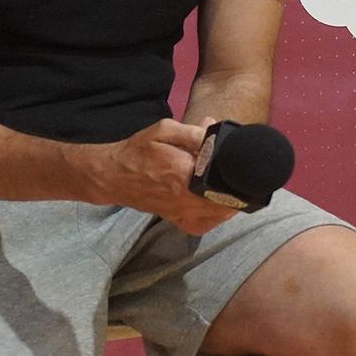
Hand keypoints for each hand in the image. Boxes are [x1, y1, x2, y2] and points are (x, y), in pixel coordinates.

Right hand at [80, 118, 233, 235]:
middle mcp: (184, 198)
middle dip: (238, 187)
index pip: (224, 179)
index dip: (239, 172)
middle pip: (227, 200)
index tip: (243, 161)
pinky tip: (217, 203)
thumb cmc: (139, 151)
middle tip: (241, 173)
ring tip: (232, 186)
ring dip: (231, 201)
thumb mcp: (165, 131)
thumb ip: (194, 132)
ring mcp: (181, 212)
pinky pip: (202, 225)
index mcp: (184, 173)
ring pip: (218, 215)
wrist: (112, 176)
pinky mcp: (175, 220)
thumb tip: (218, 130)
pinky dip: (215, 217)